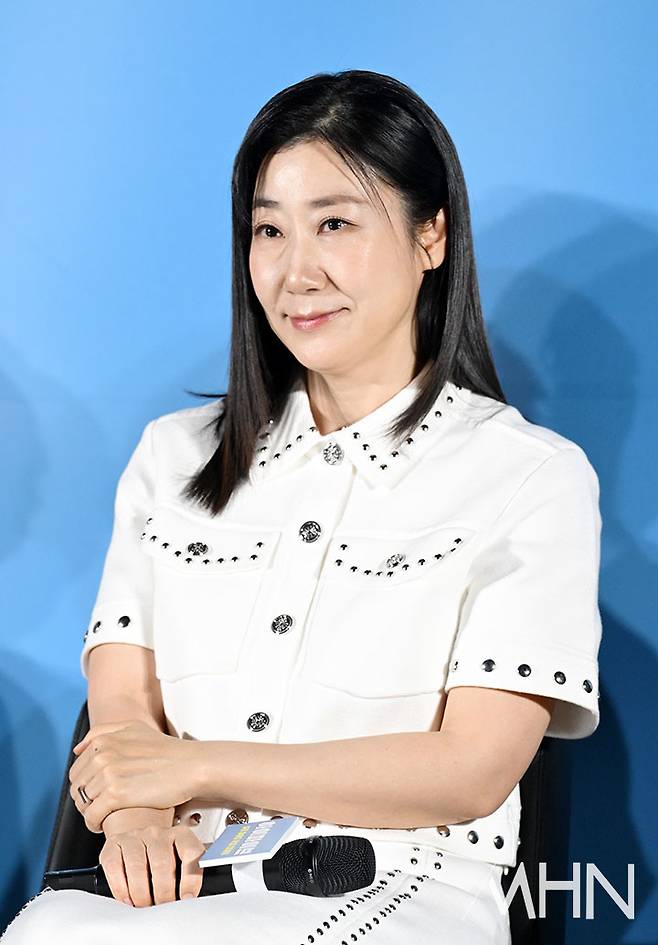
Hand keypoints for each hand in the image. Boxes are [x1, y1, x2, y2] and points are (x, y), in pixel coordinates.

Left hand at [68, 720, 200, 832]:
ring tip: (107, 814)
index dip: (86, 785)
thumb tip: (77, 749)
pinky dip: (95, 824)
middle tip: (102, 806)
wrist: (190, 766)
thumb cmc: (167, 750)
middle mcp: (102, 754)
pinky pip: (91, 816)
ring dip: (91, 812)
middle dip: (86, 800)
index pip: (76, 770)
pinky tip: (105, 824)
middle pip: (77, 787)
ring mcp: (108, 774)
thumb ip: (102, 732)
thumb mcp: (134, 729)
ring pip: (82, 803)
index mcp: (103, 739)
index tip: (98, 792)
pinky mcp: (115, 795)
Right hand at [100, 813, 205, 905]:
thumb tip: (189, 900)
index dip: (191, 878)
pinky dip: (122, 889)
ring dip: (142, 895)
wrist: (139, 843)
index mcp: (180, 835)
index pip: (191, 852)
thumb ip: (187, 878)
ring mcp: (134, 837)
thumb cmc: (163, 860)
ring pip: (138, 867)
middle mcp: (157, 833)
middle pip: (162, 864)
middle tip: (162, 908)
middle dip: (163, 894)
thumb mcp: (180, 864)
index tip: (187, 898)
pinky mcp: (113, 845)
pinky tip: (128, 899)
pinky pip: (115, 867)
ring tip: (145, 906)